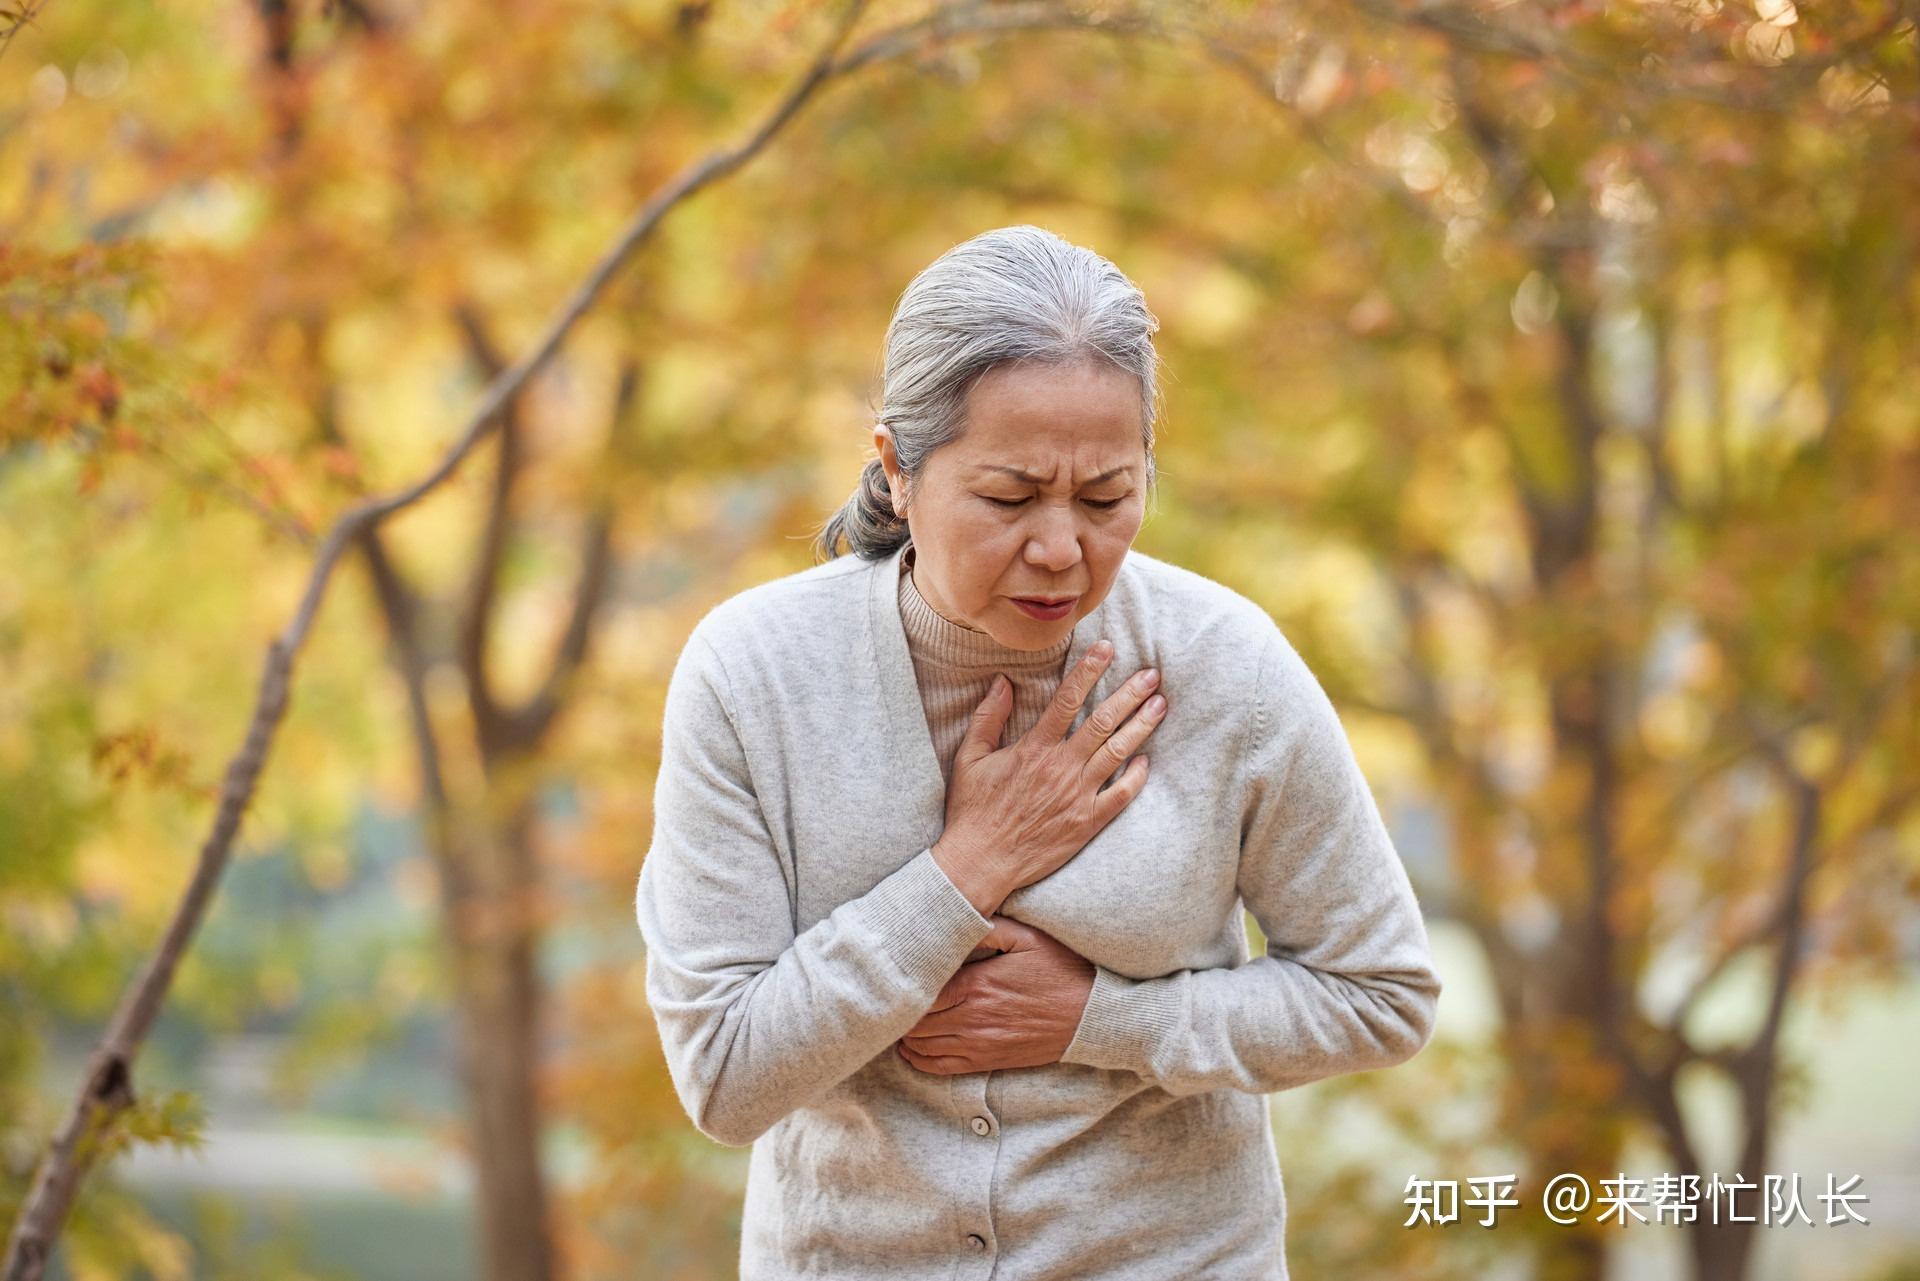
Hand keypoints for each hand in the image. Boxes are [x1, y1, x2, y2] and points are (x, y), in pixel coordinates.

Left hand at [895, 917, 1096, 1074]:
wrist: (1091, 1016)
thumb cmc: (1061, 971)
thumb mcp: (1028, 938)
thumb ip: (989, 928)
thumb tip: (958, 917)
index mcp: (977, 985)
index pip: (921, 991)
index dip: (903, 985)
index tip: (895, 974)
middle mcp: (972, 1018)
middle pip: (916, 1020)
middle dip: (900, 1010)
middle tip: (891, 997)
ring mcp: (979, 1044)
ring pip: (923, 1046)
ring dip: (906, 1035)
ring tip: (898, 1020)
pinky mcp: (988, 1061)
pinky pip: (942, 1067)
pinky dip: (920, 1061)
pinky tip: (912, 1050)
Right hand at [933, 640, 1165, 915]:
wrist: (980, 862)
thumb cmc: (972, 810)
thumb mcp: (969, 759)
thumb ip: (988, 718)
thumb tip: (1001, 681)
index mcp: (1034, 748)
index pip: (1067, 699)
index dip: (1089, 670)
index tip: (1107, 649)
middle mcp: (1061, 767)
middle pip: (1103, 721)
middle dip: (1130, 694)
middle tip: (1152, 675)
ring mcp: (1078, 795)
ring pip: (1118, 752)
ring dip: (1141, 726)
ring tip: (1160, 705)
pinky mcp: (1087, 822)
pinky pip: (1121, 795)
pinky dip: (1136, 777)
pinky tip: (1147, 760)